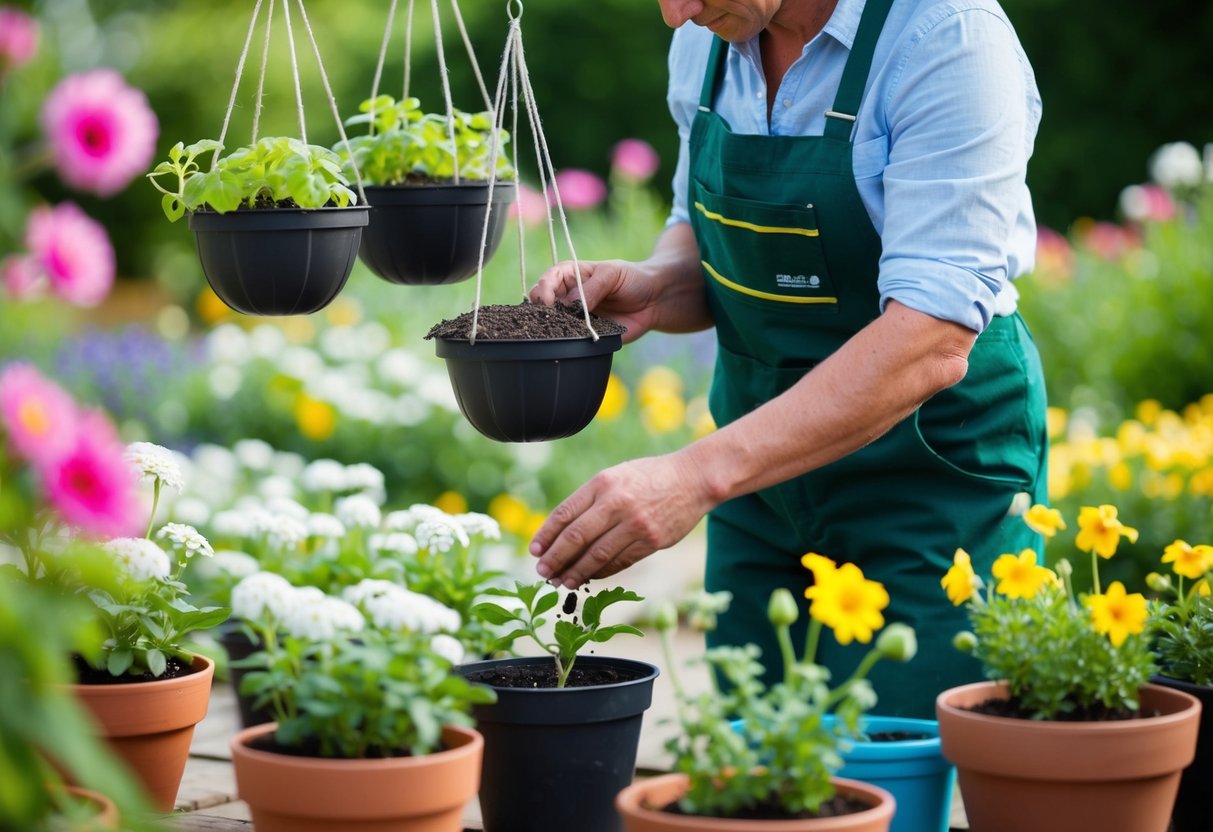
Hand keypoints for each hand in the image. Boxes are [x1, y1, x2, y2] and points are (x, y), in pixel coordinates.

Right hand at [528, 259, 658, 343]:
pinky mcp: (585, 334)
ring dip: (552, 327)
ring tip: (559, 330)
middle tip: (551, 316)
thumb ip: (593, 287)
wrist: (654, 300)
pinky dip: (567, 342)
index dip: (544, 289)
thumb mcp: (612, 274)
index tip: (548, 301)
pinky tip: (569, 341)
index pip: (548, 279)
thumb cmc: (632, 279)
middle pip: (543, 302)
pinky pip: (570, 340)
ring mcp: (575, 317)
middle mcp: (568, 296)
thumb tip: (572, 303)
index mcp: (571, 275)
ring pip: (553, 323)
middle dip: (542, 309)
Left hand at [529, 452, 716, 587]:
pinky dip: (600, 572)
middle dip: (555, 558)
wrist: (693, 479)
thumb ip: (592, 499)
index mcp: (602, 483)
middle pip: (576, 538)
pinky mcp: (651, 541)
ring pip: (596, 555)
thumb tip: (563, 532)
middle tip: (542, 572)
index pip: (564, 513)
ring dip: (575, 572)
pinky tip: (588, 577)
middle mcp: (616, 502)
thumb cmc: (649, 478)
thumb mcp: (617, 476)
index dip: (546, 536)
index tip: (534, 551)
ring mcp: (635, 523)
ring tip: (561, 581)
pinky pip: (619, 562)